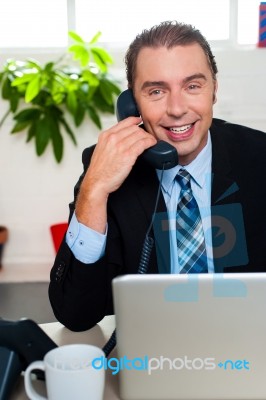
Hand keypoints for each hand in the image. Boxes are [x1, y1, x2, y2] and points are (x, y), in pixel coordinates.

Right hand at [75, 117, 156, 231]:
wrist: (96, 182)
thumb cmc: (99, 170)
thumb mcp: (101, 149)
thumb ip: (110, 142)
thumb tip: (123, 138)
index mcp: (106, 135)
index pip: (125, 122)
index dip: (135, 121)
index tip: (139, 122)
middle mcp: (113, 138)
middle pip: (134, 128)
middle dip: (143, 131)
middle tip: (147, 137)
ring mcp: (120, 145)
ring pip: (140, 134)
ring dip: (148, 137)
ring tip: (151, 141)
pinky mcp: (128, 154)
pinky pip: (143, 143)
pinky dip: (150, 142)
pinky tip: (152, 145)